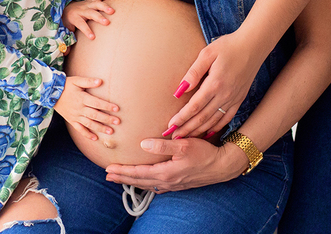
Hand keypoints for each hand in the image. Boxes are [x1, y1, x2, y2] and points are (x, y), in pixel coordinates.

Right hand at [54, 75, 120, 141]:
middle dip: (107, 119)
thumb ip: (88, 81)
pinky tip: (95, 138)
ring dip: (100, 128)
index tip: (117, 109)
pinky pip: (80, 129)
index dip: (107, 106)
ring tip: (111, 132)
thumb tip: (100, 81)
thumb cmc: (66, 85)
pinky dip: (87, 134)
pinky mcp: (71, 120)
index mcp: (82, 98)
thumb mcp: (76, 80)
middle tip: (118, 122)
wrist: (50, 94)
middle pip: (95, 115)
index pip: (97, 103)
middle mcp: (79, 108)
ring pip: (89, 124)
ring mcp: (75, 116)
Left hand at [62, 0, 115, 39]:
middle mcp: (81, 10)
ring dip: (104, 7)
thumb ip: (66, 40)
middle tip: (107, 23)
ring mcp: (87, 4)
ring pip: (96, 4)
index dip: (86, 30)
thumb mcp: (65, 30)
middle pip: (90, 13)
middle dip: (98, 17)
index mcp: (74, 17)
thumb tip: (65, 52)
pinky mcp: (91, 0)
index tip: (93, 37)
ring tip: (112, 11)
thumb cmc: (67, 21)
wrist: (65, 8)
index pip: (81, 24)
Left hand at [105, 137, 248, 191]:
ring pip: (147, 184)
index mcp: (166, 172)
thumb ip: (162, 145)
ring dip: (133, 181)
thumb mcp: (184, 145)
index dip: (123, 171)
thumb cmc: (204, 153)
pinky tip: (146, 183)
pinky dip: (147, 183)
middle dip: (123, 178)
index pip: (138, 173)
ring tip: (122, 178)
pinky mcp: (179, 184)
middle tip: (108, 175)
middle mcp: (167, 181)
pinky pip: (157, 186)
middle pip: (139, 181)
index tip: (108, 168)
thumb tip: (143, 145)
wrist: (222, 166)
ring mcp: (173, 185)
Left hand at [165, 31, 261, 138]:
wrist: (253, 46)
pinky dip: (216, 127)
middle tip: (173, 138)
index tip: (170, 126)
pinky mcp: (239, 99)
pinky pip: (226, 118)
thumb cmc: (228, 46)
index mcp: (215, 83)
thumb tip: (180, 90)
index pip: (194, 106)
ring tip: (186, 138)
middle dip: (186, 129)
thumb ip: (193, 72)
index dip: (181, 118)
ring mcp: (233, 99)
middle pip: (202, 117)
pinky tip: (208, 133)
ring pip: (213, 121)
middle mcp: (224, 95)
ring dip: (198, 131)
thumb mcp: (207, 54)